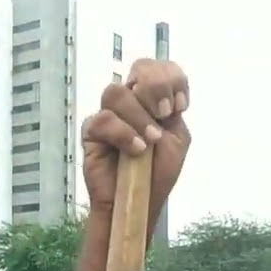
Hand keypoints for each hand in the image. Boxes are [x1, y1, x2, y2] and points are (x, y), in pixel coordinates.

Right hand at [76, 59, 190, 270]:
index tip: (179, 107)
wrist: (138, 203)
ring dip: (138, 116)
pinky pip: (103, 120)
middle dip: (156, 87)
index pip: (160, 67)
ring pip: (117, 92)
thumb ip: (172, 112)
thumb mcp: (177, 140)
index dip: (172, 78)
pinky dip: (123, 134)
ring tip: (149, 142)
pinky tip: (136, 150)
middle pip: (139, 68)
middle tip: (164, 114)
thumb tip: (156, 96)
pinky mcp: (92, 132)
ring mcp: (109, 114)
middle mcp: (131, 101)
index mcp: (154, 99)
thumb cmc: (157, 174)